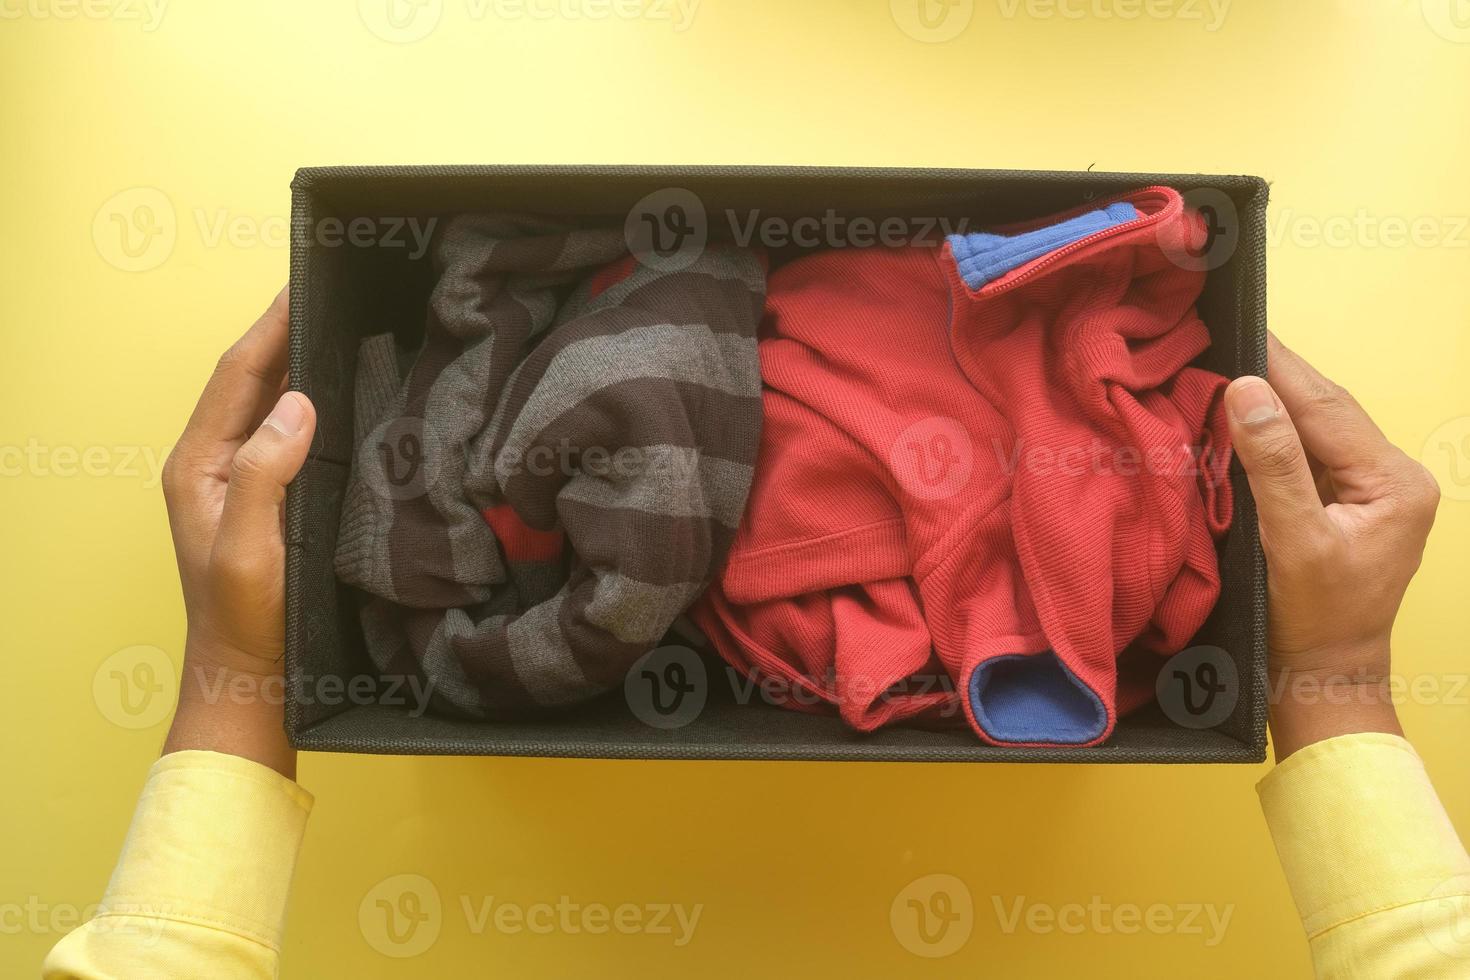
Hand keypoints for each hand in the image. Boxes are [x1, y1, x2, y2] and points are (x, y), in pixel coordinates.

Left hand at [160, 287, 316, 776]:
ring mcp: (240, 478)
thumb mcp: (252, 547)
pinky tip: (347, 390)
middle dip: (287, 330)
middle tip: (334, 288)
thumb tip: (297, 402)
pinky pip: (289, 430)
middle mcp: (215, 462)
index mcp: (199, 464)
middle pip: (251, 378)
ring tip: (346, 324)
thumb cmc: (246, 619)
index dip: (271, 326)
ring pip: (270, 401)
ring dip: (302, 361)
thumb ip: (266, 473)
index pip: (237, 374)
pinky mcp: (268, 494)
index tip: (304, 283)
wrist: (250, 675)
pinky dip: (315, 399)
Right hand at [1224, 334, 1439, 759]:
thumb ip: (1273, 463)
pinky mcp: (1348, 503)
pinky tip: (1242, 415)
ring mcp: (1372, 491)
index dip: (1280, 366)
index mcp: (1394, 482)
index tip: (1240, 329)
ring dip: (1272, 400)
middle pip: (1325, 410)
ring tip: (1227, 364)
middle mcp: (1393, 478)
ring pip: (1316, 427)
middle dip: (1275, 376)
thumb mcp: (1292, 541)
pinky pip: (1308, 452)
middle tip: (1226, 335)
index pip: (1327, 407)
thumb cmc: (1313, 622)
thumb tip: (1247, 390)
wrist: (1322, 677)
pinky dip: (1273, 432)